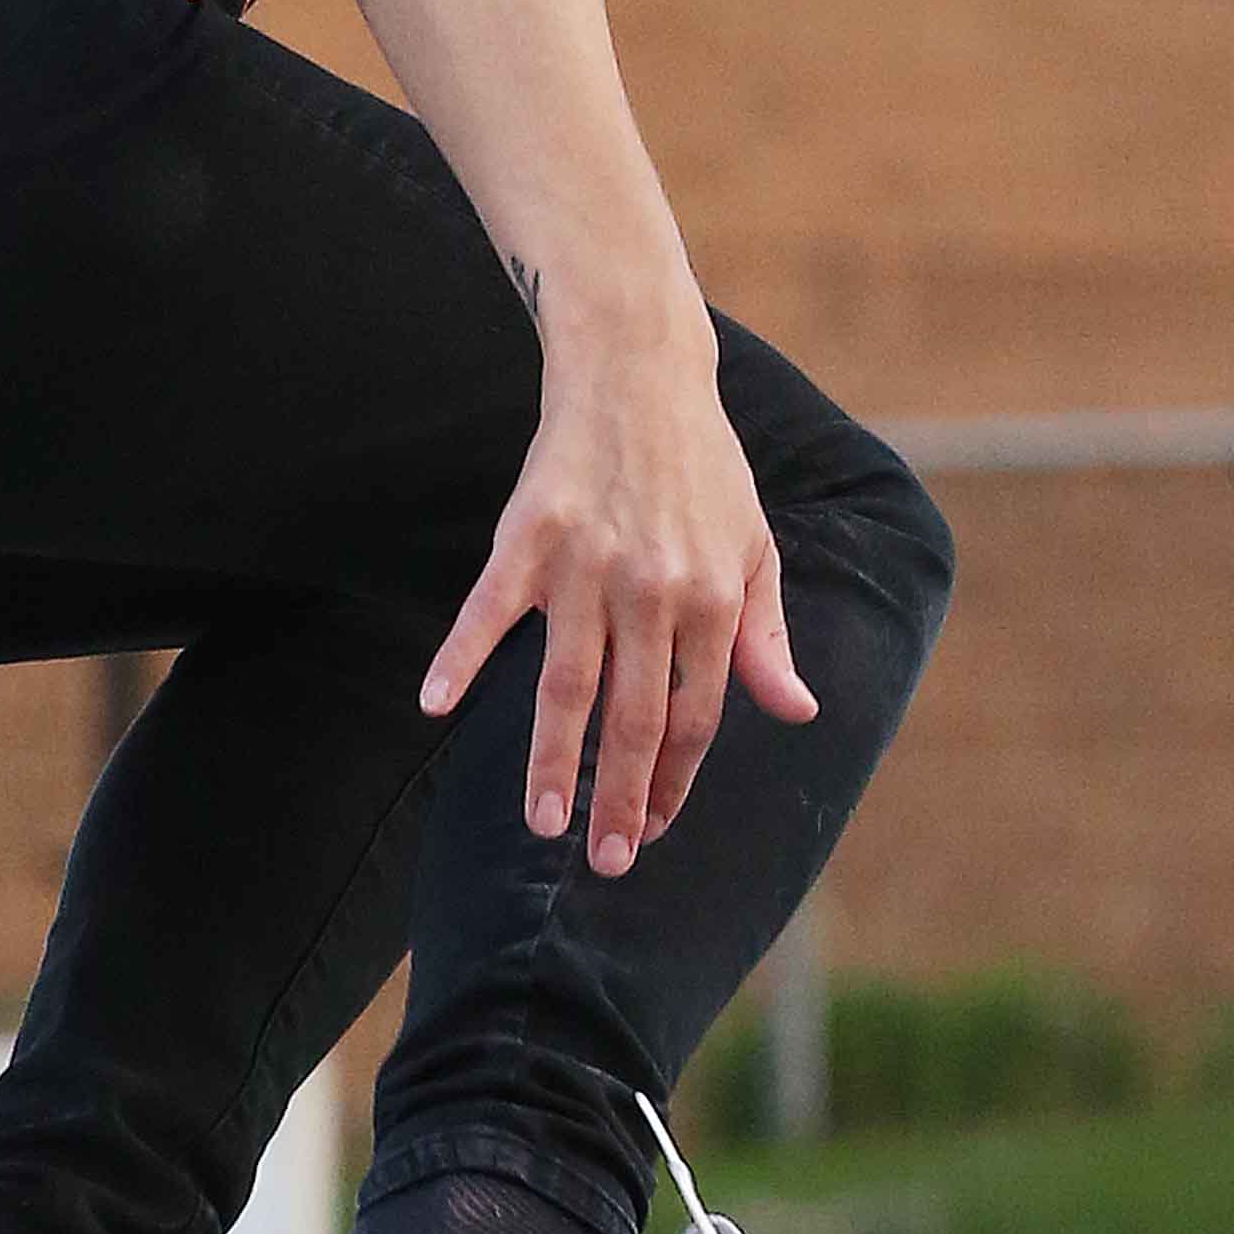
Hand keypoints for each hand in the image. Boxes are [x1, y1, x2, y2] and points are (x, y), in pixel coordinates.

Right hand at [419, 297, 817, 874]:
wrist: (639, 372)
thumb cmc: (703, 468)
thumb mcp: (754, 548)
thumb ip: (767, 636)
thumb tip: (797, 711)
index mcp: (712, 598)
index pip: (696, 715)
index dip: (677, 781)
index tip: (655, 830)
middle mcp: (652, 590)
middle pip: (635, 717)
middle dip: (622, 798)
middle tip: (607, 862)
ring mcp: (586, 565)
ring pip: (566, 684)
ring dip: (552, 760)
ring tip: (541, 823)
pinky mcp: (527, 536)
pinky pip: (489, 610)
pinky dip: (461, 656)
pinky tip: (436, 706)